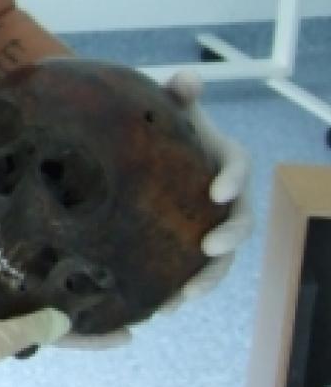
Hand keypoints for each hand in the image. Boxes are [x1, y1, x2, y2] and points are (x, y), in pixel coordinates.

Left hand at [164, 70, 252, 304]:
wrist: (145, 156)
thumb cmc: (160, 129)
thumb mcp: (168, 110)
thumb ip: (179, 95)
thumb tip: (187, 79)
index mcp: (223, 159)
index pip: (239, 166)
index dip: (234, 179)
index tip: (219, 192)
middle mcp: (227, 197)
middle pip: (241, 221)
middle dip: (230, 238)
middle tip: (208, 249)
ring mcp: (213, 225)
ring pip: (223, 258)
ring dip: (209, 278)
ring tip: (186, 296)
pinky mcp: (193, 247)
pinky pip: (197, 273)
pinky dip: (185, 290)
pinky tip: (163, 308)